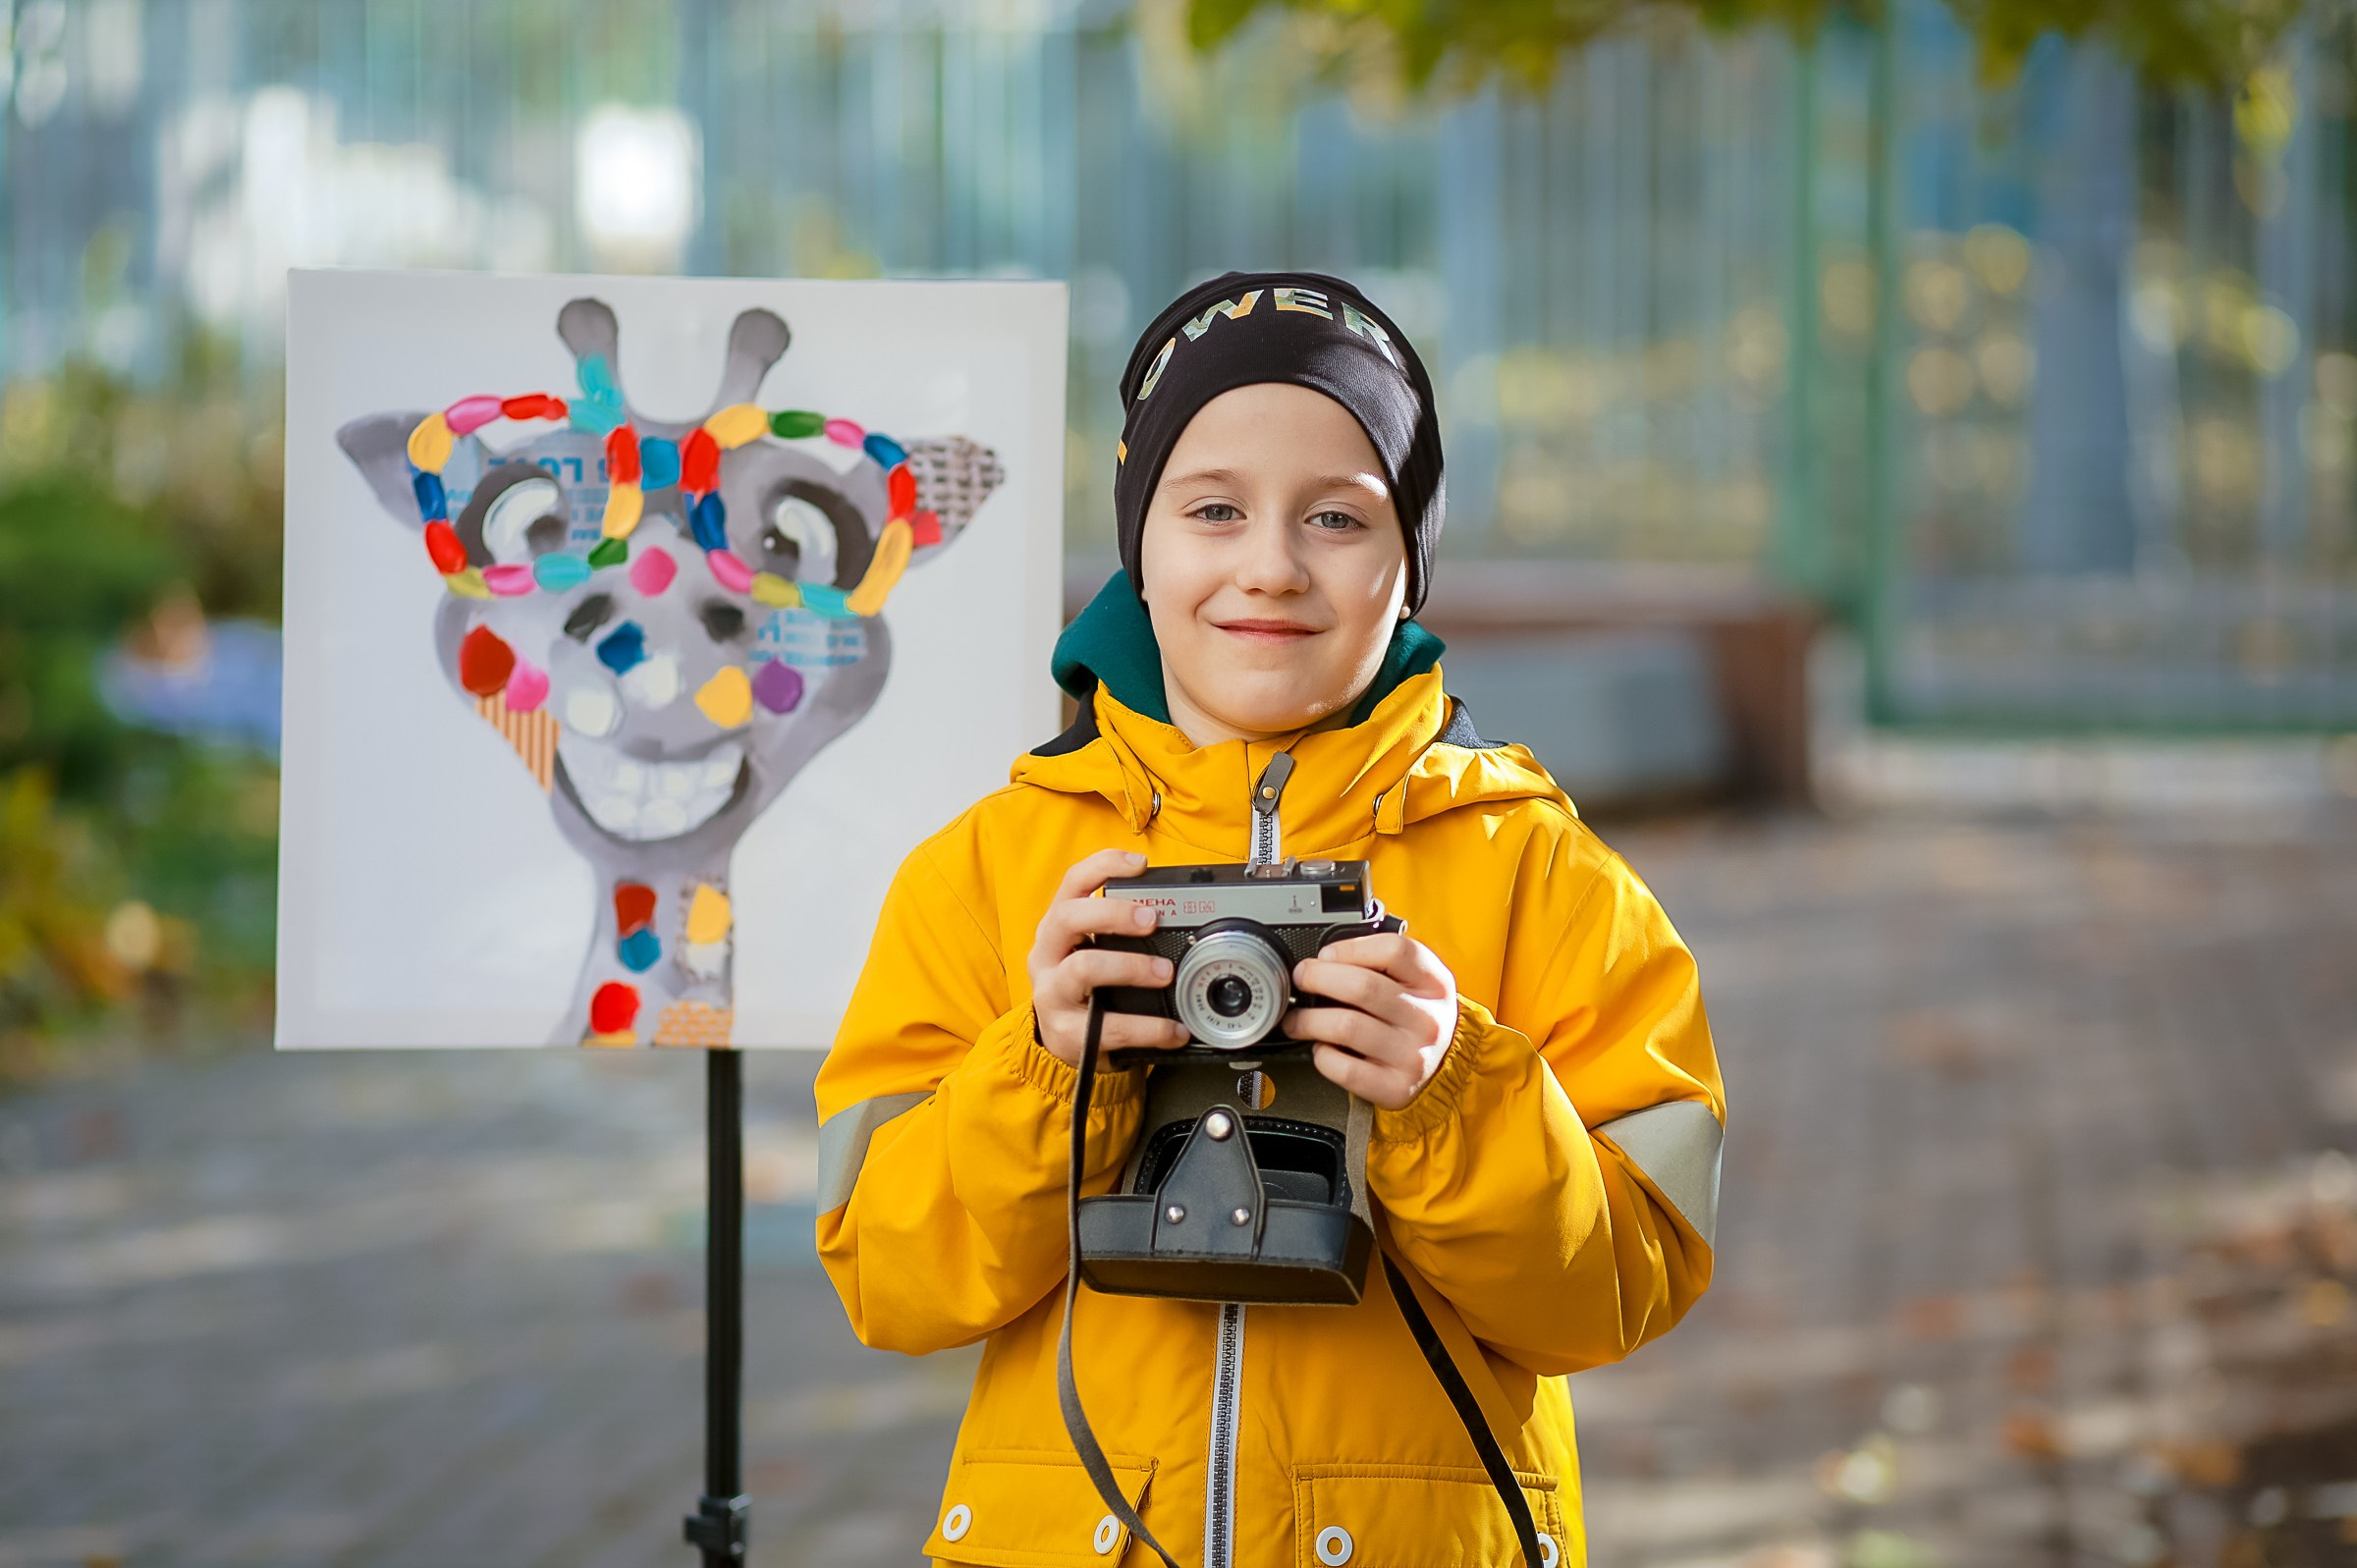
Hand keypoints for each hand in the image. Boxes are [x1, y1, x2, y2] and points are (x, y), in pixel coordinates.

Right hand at [1027, 850, 1191, 1067]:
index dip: (1103, 866)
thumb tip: (1177, 912)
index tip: (1139, 865)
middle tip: (1151, 919)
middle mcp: (1046, 956)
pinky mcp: (1067, 1034)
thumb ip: (1119, 931)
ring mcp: (1052, 995)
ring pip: (1083, 969)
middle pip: (1068, 918)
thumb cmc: (1085, 988)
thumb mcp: (1091, 951)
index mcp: (1056, 929)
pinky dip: (1148, 1027)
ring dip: (1130, 966)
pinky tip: (1173, 1029)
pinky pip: (1109, 1027)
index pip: (1071, 883)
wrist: (1063, 1043)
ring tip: (1165, 973)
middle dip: (1113, 913)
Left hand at [1286, 933, 1458, 1110]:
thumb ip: (1380, 964)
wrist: (1441, 1071)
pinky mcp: (1395, 1088)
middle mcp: (1428, 1019)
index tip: (1326, 955)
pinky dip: (1322, 1056)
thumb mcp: (1416, 984)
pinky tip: (1322, 1048)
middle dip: (1318, 978)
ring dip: (1308, 1020)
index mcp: (1435, 984)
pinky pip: (1344, 1068)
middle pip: (1363, 987)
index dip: (1350, 948)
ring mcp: (1412, 1056)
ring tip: (1297, 1019)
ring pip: (1346, 1027)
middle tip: (1302, 979)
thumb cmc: (1414, 1018)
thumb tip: (1324, 959)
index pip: (1395, 951)